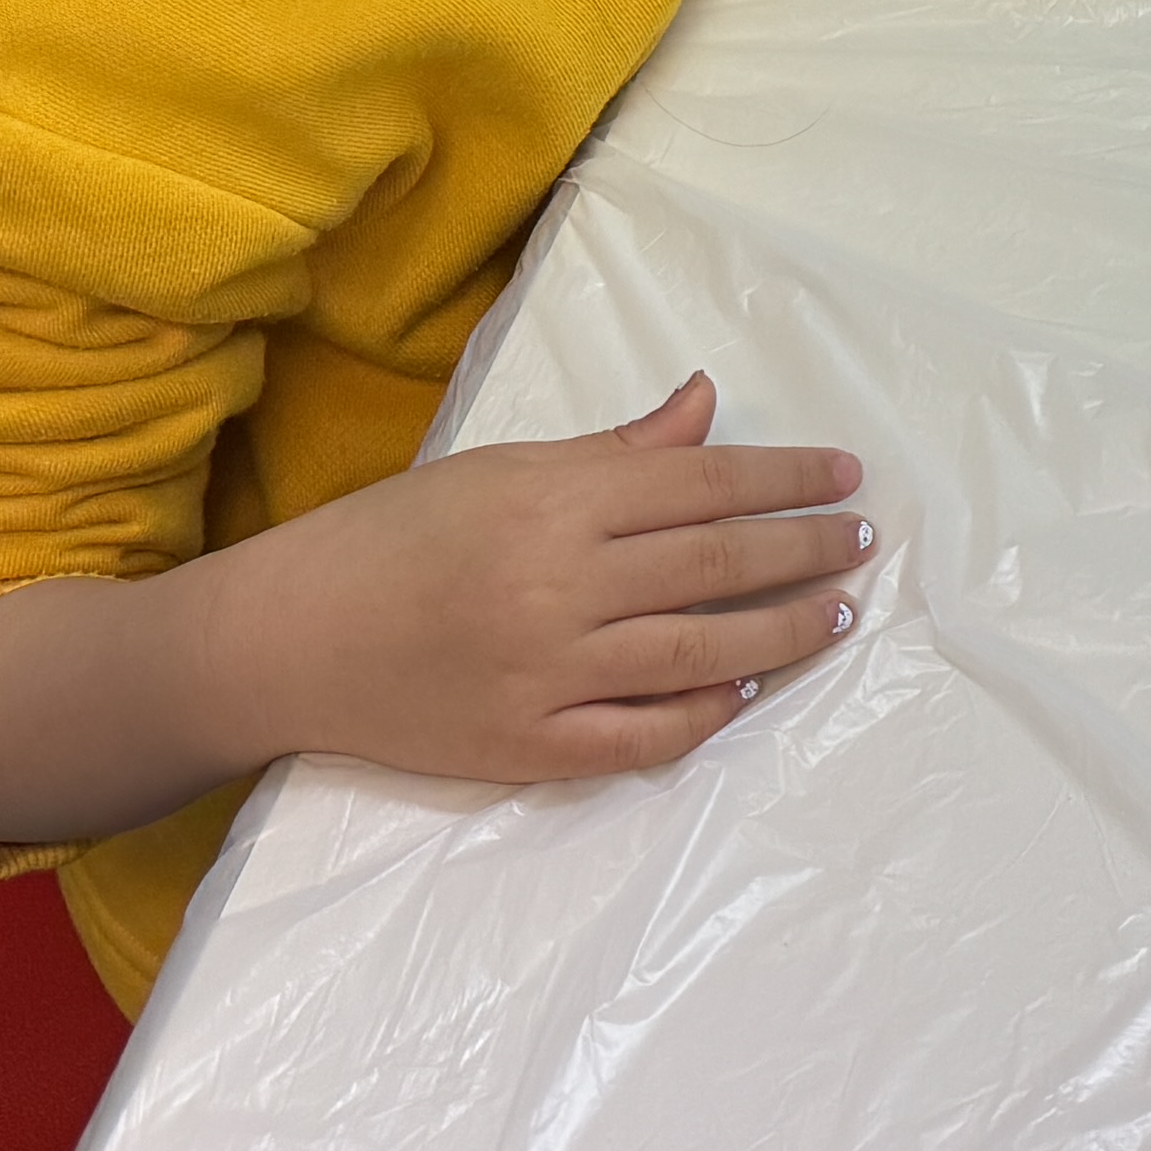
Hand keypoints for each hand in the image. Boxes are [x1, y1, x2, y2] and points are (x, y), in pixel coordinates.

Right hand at [204, 373, 871, 787]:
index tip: (846, 477)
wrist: (288, 640)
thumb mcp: (501, 467)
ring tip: (833, 614)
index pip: (705, 483)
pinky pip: (644, 736)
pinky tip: (748, 689)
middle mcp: (561, 584)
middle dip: (804, 549)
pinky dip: (704, 714)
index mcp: (555, 500)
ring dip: (781, 632)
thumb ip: (614, 449)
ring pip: (700, 653)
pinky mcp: (529, 747)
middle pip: (717, 563)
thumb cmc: (394, 537)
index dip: (787, 478)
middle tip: (861, 543)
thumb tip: (705, 403)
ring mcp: (548, 673)